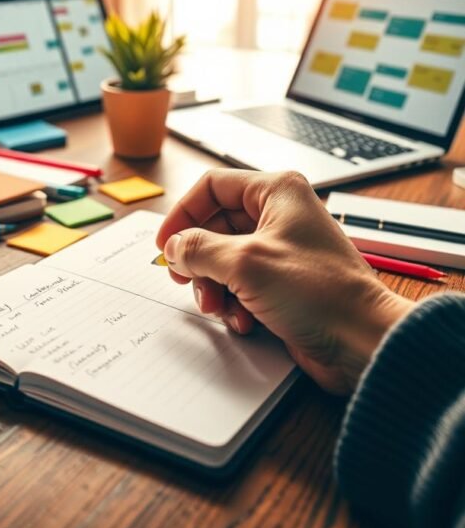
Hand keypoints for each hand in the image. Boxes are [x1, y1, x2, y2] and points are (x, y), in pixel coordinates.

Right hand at [156, 170, 412, 393]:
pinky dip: (234, 304)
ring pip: (224, 260)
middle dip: (199, 259)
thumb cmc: (320, 292)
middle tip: (186, 281)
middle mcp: (279, 215)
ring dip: (214, 287)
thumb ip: (200, 249)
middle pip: (215, 226)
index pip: (212, 187)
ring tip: (220, 307)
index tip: (166, 244)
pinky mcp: (282, 284)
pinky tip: (244, 321)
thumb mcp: (245, 263)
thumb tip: (175, 248)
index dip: (184, 214)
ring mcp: (281, 250)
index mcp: (276, 191)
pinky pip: (241, 286)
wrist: (361, 340)